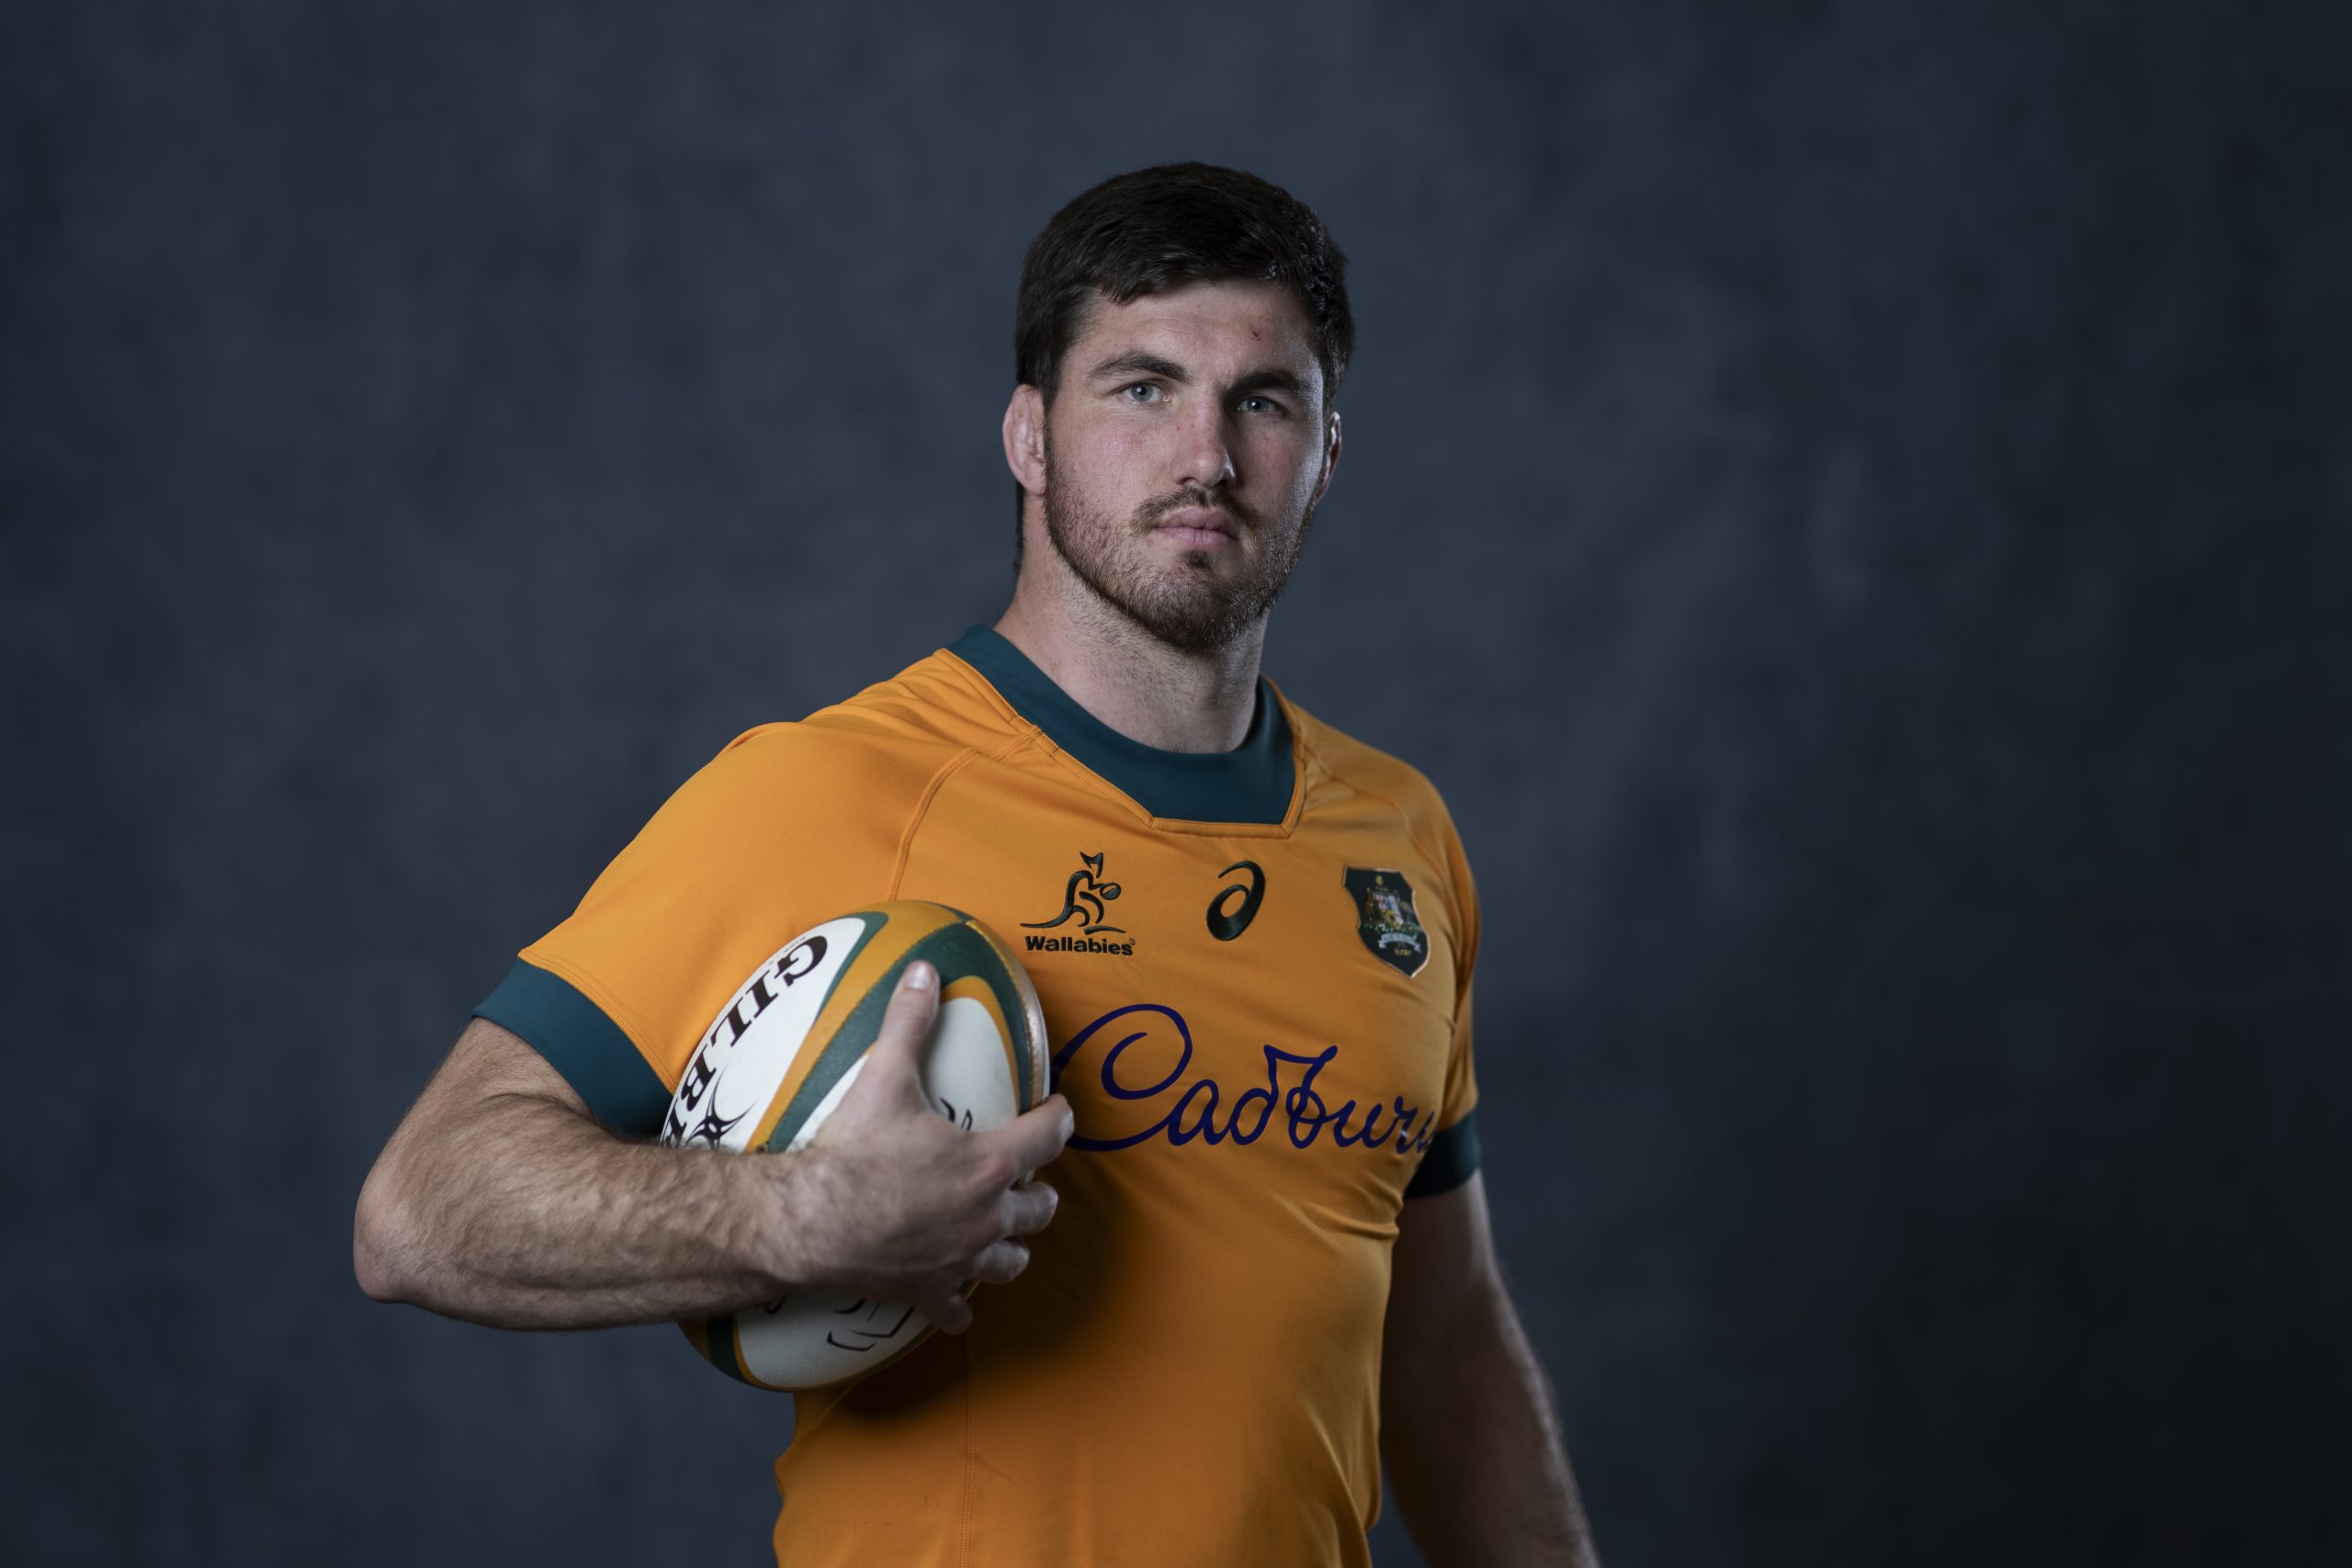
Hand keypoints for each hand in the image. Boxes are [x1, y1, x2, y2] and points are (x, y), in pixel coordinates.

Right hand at [779, 961, 1072, 1331]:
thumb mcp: (884, 1076)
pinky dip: (959, 1306)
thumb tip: (923, 969)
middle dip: (1038, 1191)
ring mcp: (961, 1260)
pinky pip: (957, 1310)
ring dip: (1012, 1245)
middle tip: (1026, 1177)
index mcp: (989, 1163)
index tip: (1057, 1109)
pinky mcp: (930, 1292)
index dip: (1059, 1118)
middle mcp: (987, 1216)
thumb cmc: (854, 1152)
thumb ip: (909, 1021)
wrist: (811, 1222)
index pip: (1048, 1136)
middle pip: (1039, 1207)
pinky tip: (956, 1303)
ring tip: (1005, 1234)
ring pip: (1011, 1261)